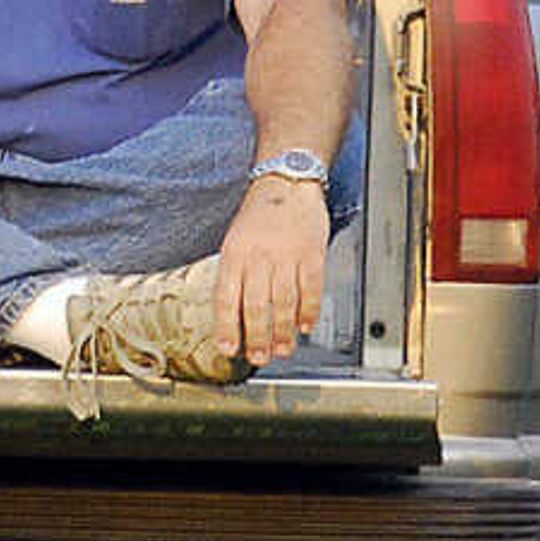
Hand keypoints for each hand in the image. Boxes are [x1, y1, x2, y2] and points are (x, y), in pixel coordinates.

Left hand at [213, 175, 330, 367]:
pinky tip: (306, 326)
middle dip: (258, 338)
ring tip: (283, 349)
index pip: (227, 298)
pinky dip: (309, 312)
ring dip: (283, 332)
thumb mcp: (234, 241)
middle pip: (257, 306)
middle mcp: (259, 256)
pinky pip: (311, 289)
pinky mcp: (312, 253)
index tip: (228, 348)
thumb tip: (234, 317)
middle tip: (259, 357)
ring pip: (284, 303)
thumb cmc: (259, 216)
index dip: (227, 327)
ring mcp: (286, 255)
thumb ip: (234, 275)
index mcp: (234, 254)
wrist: (287, 183)